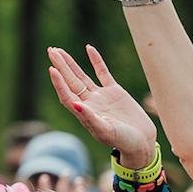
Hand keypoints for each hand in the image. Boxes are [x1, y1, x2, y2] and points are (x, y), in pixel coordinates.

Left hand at [48, 45, 156, 166]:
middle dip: (60, 66)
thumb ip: (90, 118)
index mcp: (85, 114)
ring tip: (58, 50)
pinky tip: (89, 48)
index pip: (67, 94)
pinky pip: (103, 73)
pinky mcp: (115, 92)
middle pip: (71, 81)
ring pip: (82, 76)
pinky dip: (96, 61)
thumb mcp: (107, 132)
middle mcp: (90, 103)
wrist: (142, 142)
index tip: (52, 69)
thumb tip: (75, 103)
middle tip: (50, 50)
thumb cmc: (124, 142)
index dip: (59, 83)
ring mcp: (101, 97)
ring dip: (70, 64)